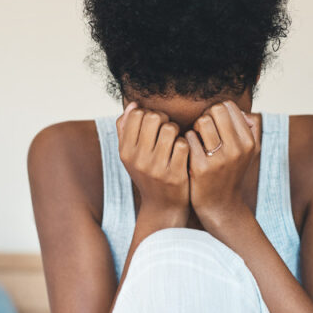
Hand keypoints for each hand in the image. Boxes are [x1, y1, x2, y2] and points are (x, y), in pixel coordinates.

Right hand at [116, 102, 190, 227]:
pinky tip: (184, 152)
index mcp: (125, 151)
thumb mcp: (131, 156)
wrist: (162, 207)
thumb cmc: (148, 175)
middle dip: (164, 120)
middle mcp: (137, 159)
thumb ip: (126, 129)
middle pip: (154, 117)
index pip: (137, 114)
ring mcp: (156, 168)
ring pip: (170, 129)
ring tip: (176, 140)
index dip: (149, 114)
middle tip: (168, 130)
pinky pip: (183, 145)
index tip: (155, 125)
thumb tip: (134, 105)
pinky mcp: (175, 175)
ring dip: (177, 131)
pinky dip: (187, 145)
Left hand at [184, 101, 258, 231]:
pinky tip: (190, 152)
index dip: (217, 111)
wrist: (220, 205)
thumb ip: (249, 128)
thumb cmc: (230, 172)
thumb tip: (240, 111)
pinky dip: (186, 142)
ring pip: (202, 121)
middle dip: (206, 116)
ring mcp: (220, 159)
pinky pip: (188, 138)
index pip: (229, 106)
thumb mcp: (247, 152)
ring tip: (197, 140)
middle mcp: (237, 149)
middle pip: (215, 110)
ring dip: (195, 128)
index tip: (214, 125)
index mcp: (249, 142)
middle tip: (203, 131)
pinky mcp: (201, 167)